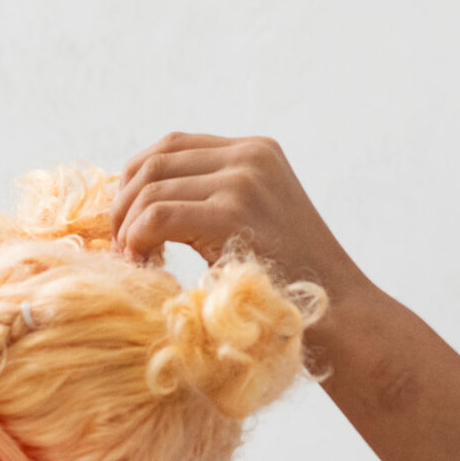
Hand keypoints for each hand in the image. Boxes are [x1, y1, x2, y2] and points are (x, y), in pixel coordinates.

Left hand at [114, 132, 363, 294]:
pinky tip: (145, 266)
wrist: (339, 315)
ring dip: (127, 228)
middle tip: (120, 246)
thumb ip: (212, 199)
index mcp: (256, 151)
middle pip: (154, 162)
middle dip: (123, 204)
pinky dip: (137, 241)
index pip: (172, 145)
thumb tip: (139, 201)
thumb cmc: (289, 283)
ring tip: (134, 261)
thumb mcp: (255, 222)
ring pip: (149, 189)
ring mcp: (243, 181)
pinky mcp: (233, 213)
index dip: (135, 181)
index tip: (126, 222)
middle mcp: (250, 156)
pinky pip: (156, 216)